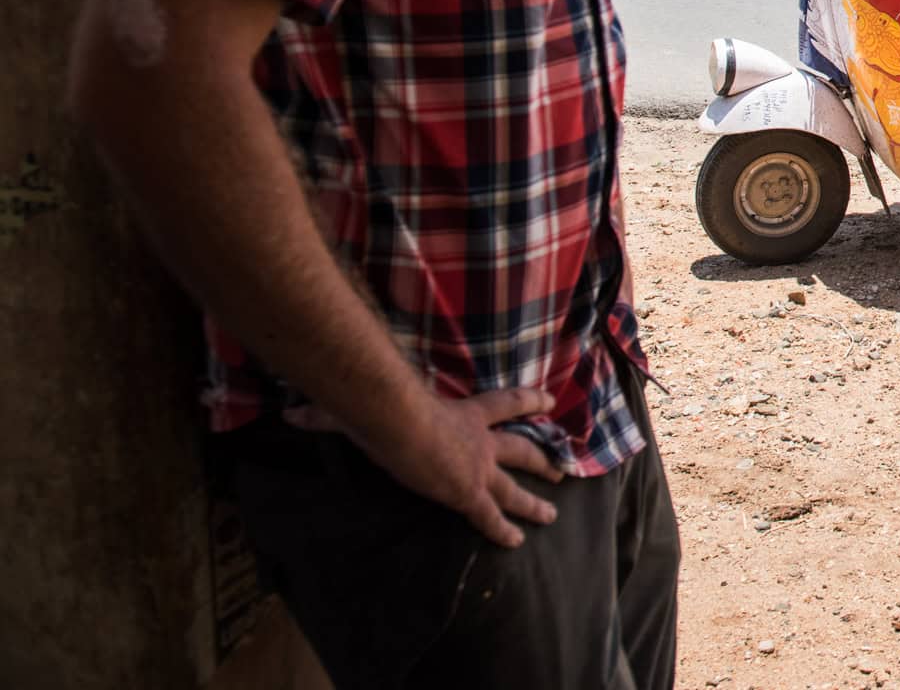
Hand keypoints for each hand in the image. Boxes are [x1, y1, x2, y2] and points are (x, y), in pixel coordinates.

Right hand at [290, 387, 564, 547]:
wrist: (399, 421)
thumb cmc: (385, 407)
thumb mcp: (369, 406)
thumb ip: (332, 413)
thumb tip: (292, 415)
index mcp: (465, 413)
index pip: (504, 403)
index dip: (527, 403)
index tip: (549, 402)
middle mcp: (480, 440)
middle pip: (521, 449)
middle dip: (542, 459)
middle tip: (562, 470)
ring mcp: (478, 468)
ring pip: (514, 487)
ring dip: (534, 501)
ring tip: (552, 514)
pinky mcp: (469, 493)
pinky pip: (491, 516)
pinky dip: (504, 529)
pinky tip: (517, 542)